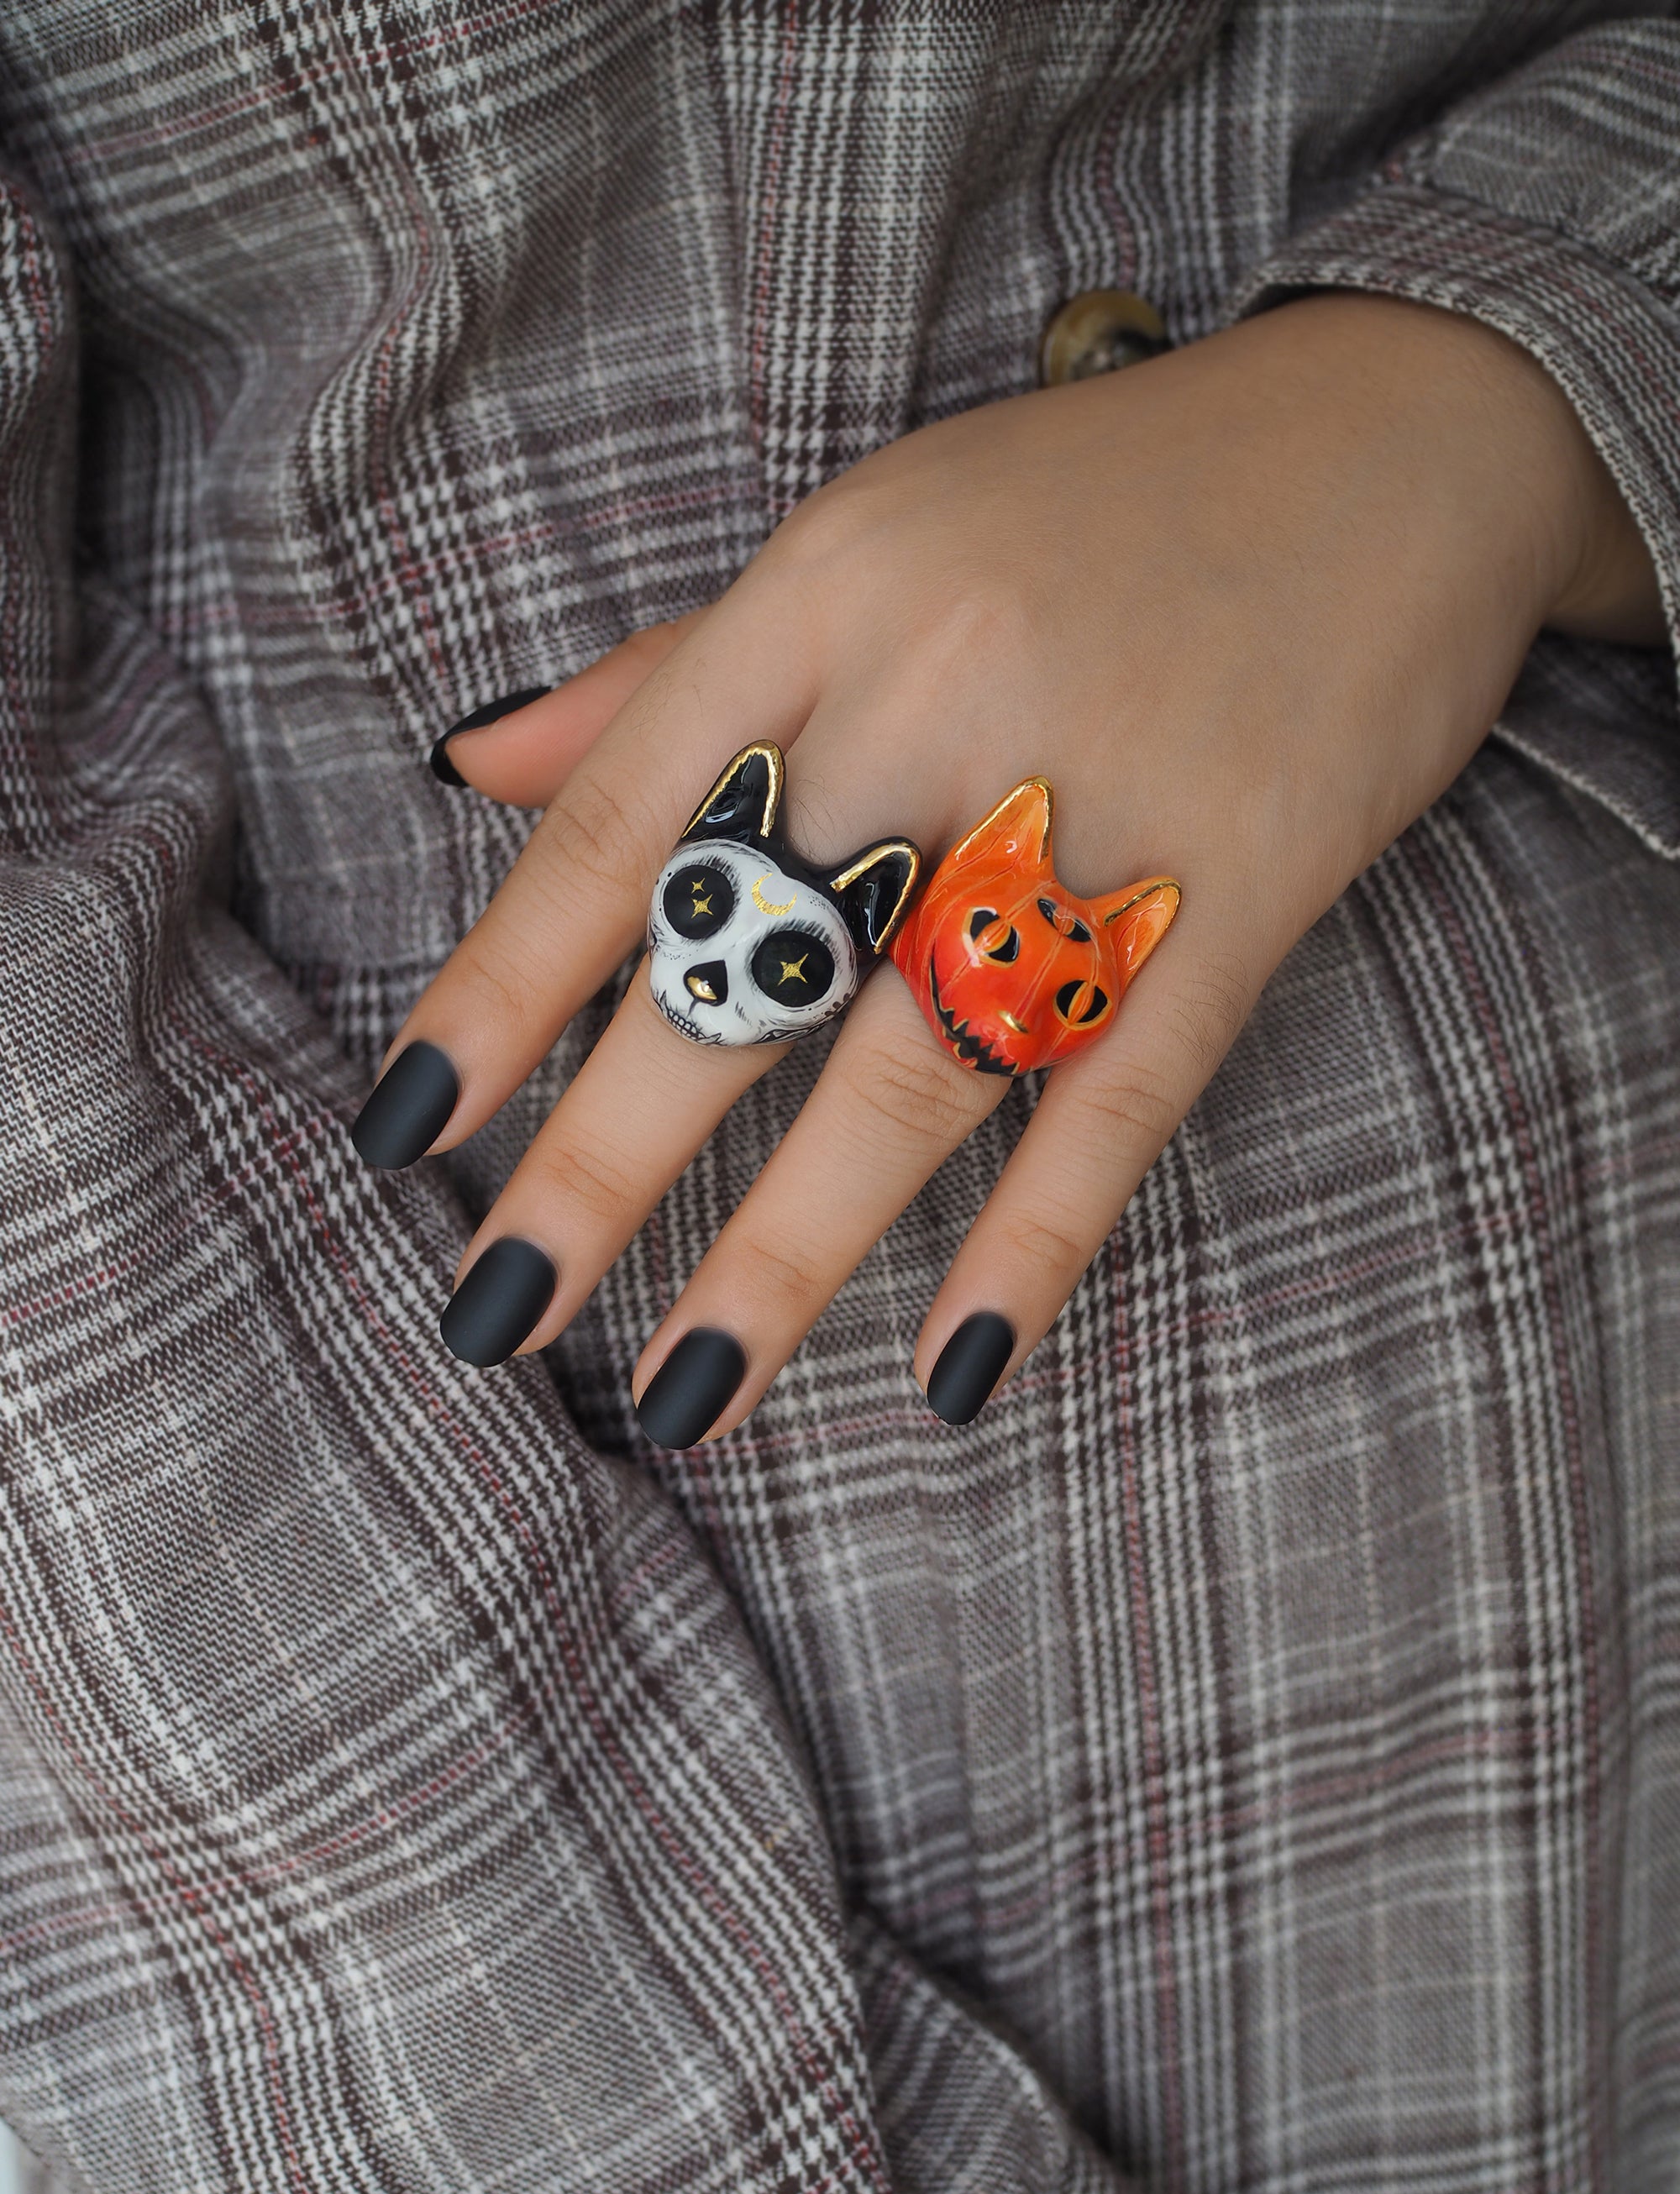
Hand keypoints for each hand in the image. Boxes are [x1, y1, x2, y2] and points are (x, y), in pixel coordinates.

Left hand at [356, 291, 1661, 1441]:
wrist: (1400, 434)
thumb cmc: (1096, 503)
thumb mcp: (865, 534)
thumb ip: (670, 669)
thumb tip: (474, 767)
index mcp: (823, 594)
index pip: (619, 820)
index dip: (498, 987)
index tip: (402, 1129)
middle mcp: (939, 696)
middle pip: (742, 963)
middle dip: (600, 1156)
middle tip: (493, 1312)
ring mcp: (1101, 797)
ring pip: (914, 1059)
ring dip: (789, 1248)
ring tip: (686, 1396)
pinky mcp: (1248, 885)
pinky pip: (1122, 1091)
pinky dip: (1037, 1239)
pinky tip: (956, 1368)